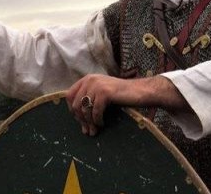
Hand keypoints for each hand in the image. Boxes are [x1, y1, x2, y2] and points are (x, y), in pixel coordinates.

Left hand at [65, 75, 187, 136]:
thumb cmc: (122, 96)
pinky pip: (95, 111)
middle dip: (81, 120)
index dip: (73, 111)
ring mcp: (97, 84)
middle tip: (88, 131)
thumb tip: (79, 122)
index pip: (69, 96)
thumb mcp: (102, 95)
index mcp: (87, 79)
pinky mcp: (105, 92)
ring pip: (85, 109)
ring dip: (89, 123)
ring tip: (95, 131)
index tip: (81, 122)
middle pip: (76, 104)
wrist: (141, 91)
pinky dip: (98, 120)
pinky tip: (102, 124)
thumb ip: (90, 102)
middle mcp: (90, 79)